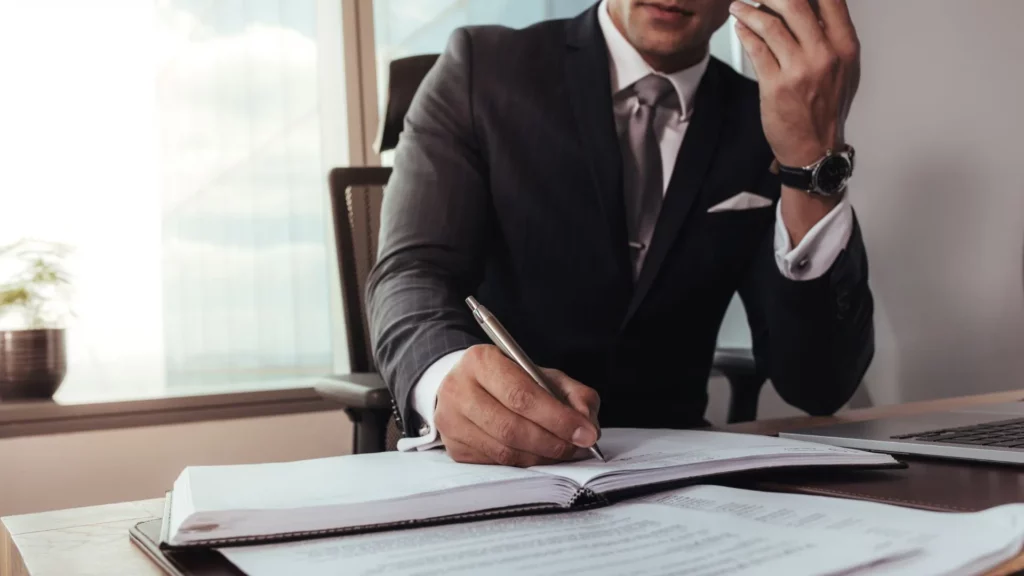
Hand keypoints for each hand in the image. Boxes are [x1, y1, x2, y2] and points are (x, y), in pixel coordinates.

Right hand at [435, 344, 600, 466]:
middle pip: (511, 428)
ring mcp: (451, 421)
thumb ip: (572, 393)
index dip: (557, 418)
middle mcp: (458, 390)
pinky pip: (496, 463)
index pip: (521, 395)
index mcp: (481, 361)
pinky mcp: (453, 447)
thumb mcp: (542, 374)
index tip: (586, 433)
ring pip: (504, 451)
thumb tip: (587, 424)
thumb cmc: (510, 379)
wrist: (467, 385)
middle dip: (552, 442)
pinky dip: (524, 463)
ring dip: (541, 456)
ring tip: (563, 452)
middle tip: (578, 447)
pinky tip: (539, 455)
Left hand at [730, 0, 860, 167]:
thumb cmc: (826, 108)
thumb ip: (831, 35)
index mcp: (845, 46)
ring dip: (749, 11)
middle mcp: (825, 55)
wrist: (814, 147)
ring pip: (770, 25)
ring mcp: (800, 70)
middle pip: (795, 4)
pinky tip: (740, 27)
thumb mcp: (844, 68)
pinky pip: (756, 48)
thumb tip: (811, 5)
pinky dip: (745, 32)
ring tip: (739, 6)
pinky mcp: (776, 85)